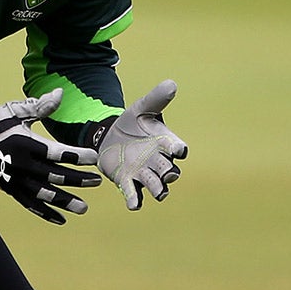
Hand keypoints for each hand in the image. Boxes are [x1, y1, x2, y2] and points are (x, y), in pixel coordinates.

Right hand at [0, 88, 99, 224]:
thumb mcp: (15, 110)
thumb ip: (40, 106)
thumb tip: (61, 93)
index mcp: (26, 143)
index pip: (57, 153)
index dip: (77, 156)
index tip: (94, 158)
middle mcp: (22, 165)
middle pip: (55, 175)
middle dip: (78, 179)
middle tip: (96, 182)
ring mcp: (15, 180)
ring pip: (44, 194)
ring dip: (65, 201)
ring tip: (83, 208)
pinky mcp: (10, 189)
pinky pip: (30, 204)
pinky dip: (45, 212)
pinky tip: (61, 219)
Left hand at [94, 79, 188, 210]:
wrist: (112, 136)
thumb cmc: (133, 123)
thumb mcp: (142, 108)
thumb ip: (156, 99)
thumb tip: (172, 83)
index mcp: (165, 143)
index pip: (176, 147)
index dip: (178, 149)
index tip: (178, 150)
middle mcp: (158, 161)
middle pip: (169, 170)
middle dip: (169, 173)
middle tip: (168, 174)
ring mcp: (144, 173)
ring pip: (155, 185)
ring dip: (158, 189)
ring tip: (159, 193)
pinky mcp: (128, 181)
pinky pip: (134, 194)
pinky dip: (135, 200)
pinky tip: (133, 205)